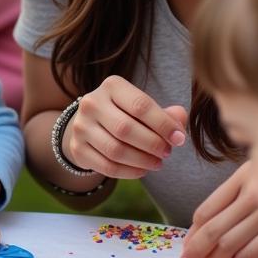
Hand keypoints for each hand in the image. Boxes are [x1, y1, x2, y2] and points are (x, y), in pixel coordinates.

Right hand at [62, 76, 186, 178]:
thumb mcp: (143, 106)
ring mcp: (80, 126)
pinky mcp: (77, 148)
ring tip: (158, 163)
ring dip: (142, 160)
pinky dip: (129, 172)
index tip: (180, 139)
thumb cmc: (126, 113)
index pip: (140, 105)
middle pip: (126, 128)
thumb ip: (165, 113)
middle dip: (152, 144)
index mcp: (111, 86)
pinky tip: (143, 170)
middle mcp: (91, 103)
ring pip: (115, 150)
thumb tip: (180, 118)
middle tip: (167, 152)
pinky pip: (107, 167)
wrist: (90, 124)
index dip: (163, 124)